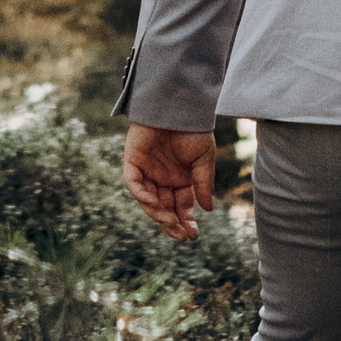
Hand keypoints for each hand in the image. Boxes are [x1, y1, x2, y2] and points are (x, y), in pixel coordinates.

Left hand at [124, 126, 217, 241]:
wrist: (178, 105)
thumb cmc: (193, 130)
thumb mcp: (204, 159)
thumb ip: (203, 184)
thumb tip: (208, 209)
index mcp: (180, 180)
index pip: (181, 207)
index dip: (186, 221)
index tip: (193, 235)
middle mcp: (162, 179)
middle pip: (165, 208)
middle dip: (172, 223)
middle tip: (181, 236)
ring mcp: (147, 171)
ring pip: (148, 201)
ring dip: (157, 214)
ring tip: (170, 222)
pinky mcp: (132, 162)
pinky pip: (134, 184)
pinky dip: (142, 195)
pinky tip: (154, 203)